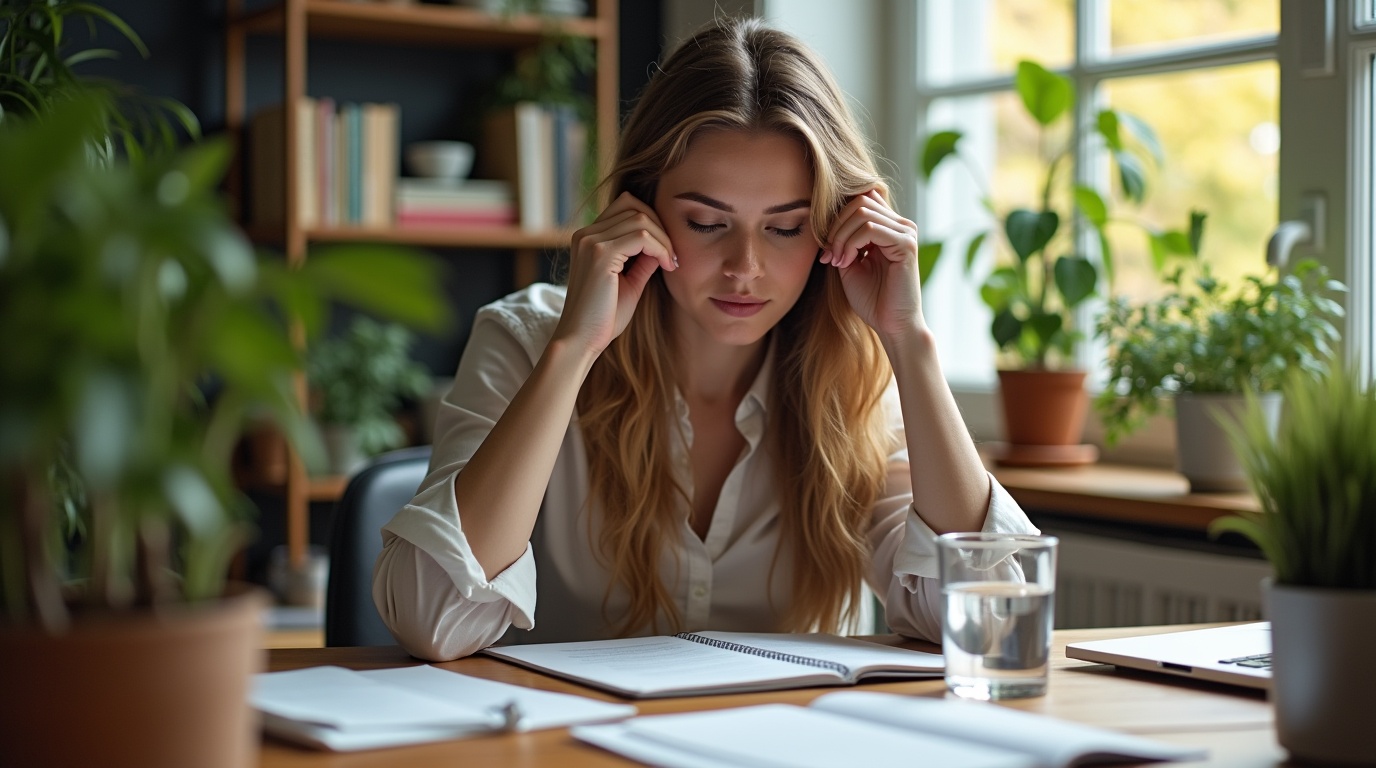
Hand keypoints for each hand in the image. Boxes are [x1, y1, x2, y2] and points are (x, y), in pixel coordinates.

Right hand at [553, 192, 676, 356]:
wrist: (581, 341)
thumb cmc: (604, 317)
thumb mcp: (629, 281)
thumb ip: (643, 259)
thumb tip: (664, 242)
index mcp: (588, 238)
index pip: (625, 206)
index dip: (652, 222)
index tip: (667, 251)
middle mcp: (586, 234)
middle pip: (633, 205)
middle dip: (661, 227)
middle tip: (673, 256)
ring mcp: (591, 241)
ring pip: (641, 218)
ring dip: (664, 239)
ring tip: (671, 263)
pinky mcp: (600, 254)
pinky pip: (642, 236)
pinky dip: (661, 248)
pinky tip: (667, 266)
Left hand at [823, 190, 925, 343]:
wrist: (891, 325)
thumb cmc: (872, 299)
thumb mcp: (849, 263)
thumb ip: (843, 239)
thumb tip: (825, 219)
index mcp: (888, 227)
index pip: (861, 199)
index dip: (837, 217)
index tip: (826, 247)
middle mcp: (900, 225)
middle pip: (859, 201)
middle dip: (835, 226)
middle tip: (829, 255)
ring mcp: (905, 232)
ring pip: (862, 212)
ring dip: (841, 236)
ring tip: (837, 261)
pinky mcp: (906, 244)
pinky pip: (870, 228)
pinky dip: (851, 243)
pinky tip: (847, 262)